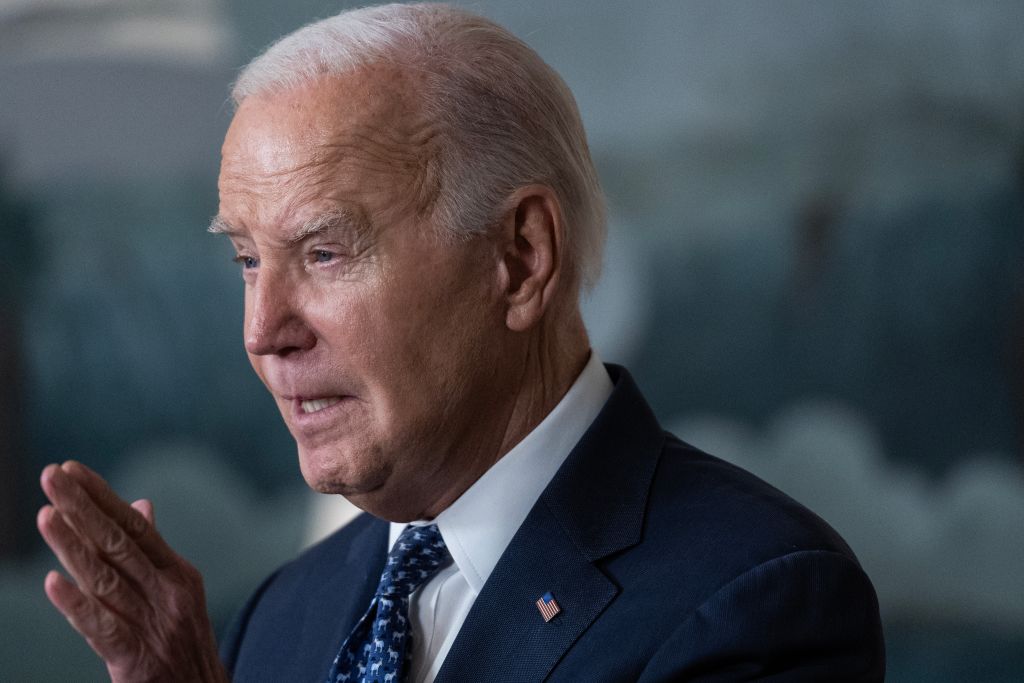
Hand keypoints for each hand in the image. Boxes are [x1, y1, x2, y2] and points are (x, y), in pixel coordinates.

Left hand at [37, 461, 227, 682]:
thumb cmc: (184, 643)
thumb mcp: (179, 593)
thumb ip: (153, 552)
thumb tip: (139, 504)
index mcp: (178, 573)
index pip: (135, 526)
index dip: (102, 496)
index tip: (71, 469)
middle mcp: (168, 593)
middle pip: (118, 544)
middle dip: (81, 507)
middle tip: (51, 476)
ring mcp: (154, 625)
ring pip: (105, 579)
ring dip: (72, 545)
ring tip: (45, 515)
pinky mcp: (135, 660)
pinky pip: (102, 628)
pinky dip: (77, 605)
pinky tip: (52, 582)